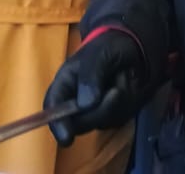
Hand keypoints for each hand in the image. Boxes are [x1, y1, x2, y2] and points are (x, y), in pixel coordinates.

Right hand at [45, 27, 154, 145]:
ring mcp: (93, 111)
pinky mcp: (111, 114)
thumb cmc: (107, 47)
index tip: (67, 138)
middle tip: (117, 90)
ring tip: (122, 76)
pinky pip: (120, 116)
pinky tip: (128, 83)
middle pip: (81, 123)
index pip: (53, 109)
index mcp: (64, 85)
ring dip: (118, 99)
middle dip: (101, 110)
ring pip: (103, 121)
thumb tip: (85, 105)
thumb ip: (90, 77)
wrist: (131, 46)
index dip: (57, 125)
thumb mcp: (98, 55)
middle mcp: (75, 103)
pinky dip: (128, 100)